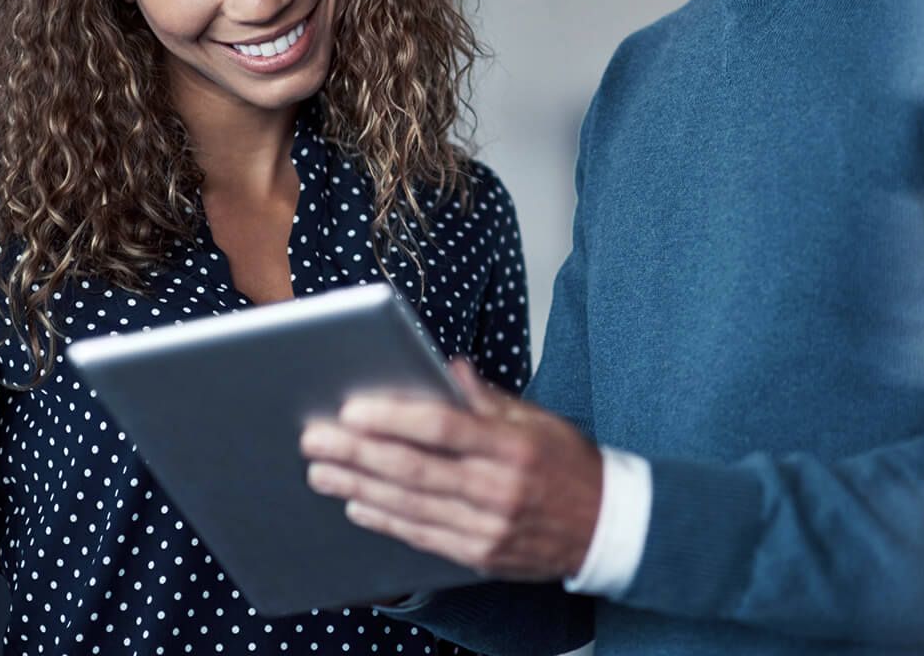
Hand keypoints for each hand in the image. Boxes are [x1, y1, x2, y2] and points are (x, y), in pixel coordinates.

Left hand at [302, 359, 601, 580]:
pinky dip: (385, 520)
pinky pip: (422, 536)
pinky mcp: (480, 556)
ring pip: (409, 506)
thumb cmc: (570, 466)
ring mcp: (488, 527)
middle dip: (357, 453)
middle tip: (316, 438)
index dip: (393, 418)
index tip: (352, 409)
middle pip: (413, 469)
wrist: (607, 529)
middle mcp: (499, 488)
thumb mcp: (540, 420)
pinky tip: (357, 504)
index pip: (443, 427)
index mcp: (514, 445)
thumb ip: (488, 399)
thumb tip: (447, 369)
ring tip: (321, 471)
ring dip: (358, 487)